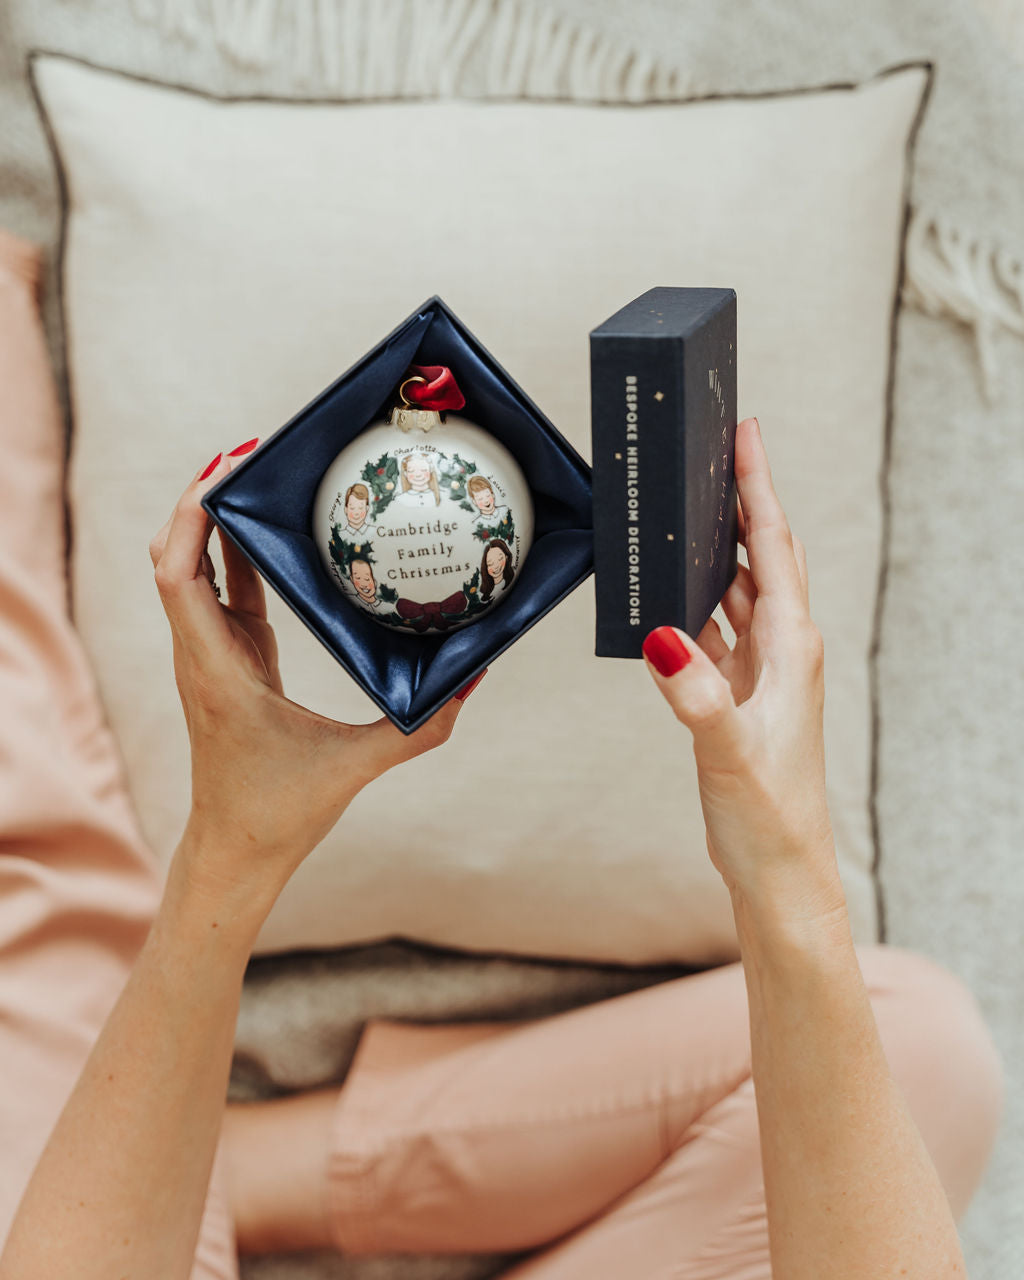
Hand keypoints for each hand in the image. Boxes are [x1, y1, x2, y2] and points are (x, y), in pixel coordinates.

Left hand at [149, 442, 484, 910]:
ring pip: (194, 567)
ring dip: (217, 518)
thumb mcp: (354, 768)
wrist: (234, 851)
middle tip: (254, 451)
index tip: (227, 468)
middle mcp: (204, 652)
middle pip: (177, 552)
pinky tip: (277, 527)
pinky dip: (238, 552)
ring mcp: (213, 653)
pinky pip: (224, 590)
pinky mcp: (231, 659)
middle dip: (204, 496)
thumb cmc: (277, 814)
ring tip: (264, 471)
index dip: (194, 512)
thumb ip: (418, 728)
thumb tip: (472, 680)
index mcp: (217, 669)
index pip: (179, 572)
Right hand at [642, 417, 843, 921]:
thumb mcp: (729, 750)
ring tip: (690, 507)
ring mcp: (760, 672)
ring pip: (738, 589)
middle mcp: (783, 650)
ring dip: (718, 548)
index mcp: (792, 648)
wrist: (779, 871)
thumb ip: (695, 693)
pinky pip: (715, 629)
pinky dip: (694, 603)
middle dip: (740, 501)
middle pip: (761, 555)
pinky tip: (670, 593)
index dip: (759, 486)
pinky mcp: (736, 695)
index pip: (775, 546)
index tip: (745, 433)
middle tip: (712, 451)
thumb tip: (659, 635)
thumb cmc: (769, 815)